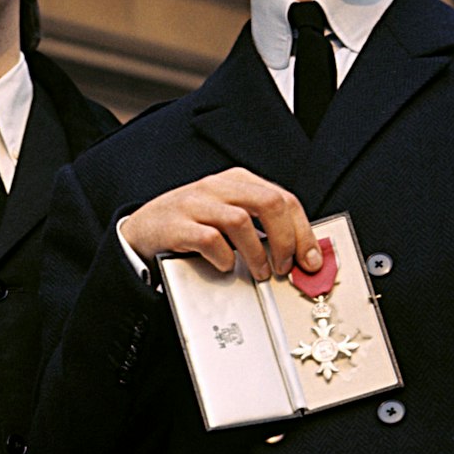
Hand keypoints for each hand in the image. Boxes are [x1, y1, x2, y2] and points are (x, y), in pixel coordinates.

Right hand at [121, 168, 320, 280]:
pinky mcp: (176, 224)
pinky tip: (224, 266)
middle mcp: (217, 187)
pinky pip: (209, 239)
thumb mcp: (227, 217)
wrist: (142, 230)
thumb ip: (260, 226)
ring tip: (261, 272)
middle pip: (269, 203)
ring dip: (257, 253)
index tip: (311, 260)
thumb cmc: (191, 226)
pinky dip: (223, 257)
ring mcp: (195, 203)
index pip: (283, 199)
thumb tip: (300, 253)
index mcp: (237, 181)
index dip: (303, 232)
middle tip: (286, 267)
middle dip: (286, 240)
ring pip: (240, 220)